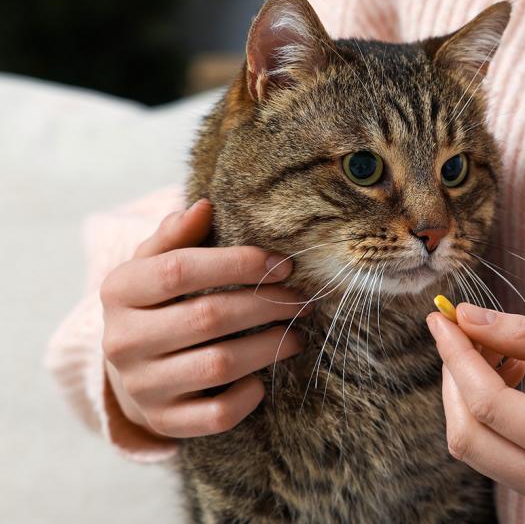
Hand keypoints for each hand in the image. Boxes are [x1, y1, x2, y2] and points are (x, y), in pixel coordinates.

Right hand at [100, 199, 308, 437]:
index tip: (283, 264)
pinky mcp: (164, 422)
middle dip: (267, 305)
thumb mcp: (155, 264)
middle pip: (208, 317)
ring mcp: (142, 386)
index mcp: (119, 291)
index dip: (239, 264)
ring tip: (296, 333)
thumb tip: (203, 206)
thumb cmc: (158, 304)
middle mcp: (122, 341)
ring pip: (219, 365)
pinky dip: (249, 395)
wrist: (131, 372)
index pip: (180, 270)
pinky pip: (217, 414)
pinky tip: (263, 377)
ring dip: (269, 346)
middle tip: (302, 299)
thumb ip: (177, 235)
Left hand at [426, 304, 524, 513]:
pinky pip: (498, 454)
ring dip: (469, 394)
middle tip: (466, 329)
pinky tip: (513, 371)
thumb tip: (467, 319)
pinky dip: (489, 411)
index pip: (489, 406)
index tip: (441, 317)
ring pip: (476, 448)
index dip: (457, 357)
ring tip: (500, 346)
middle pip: (469, 437)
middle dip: (455, 377)